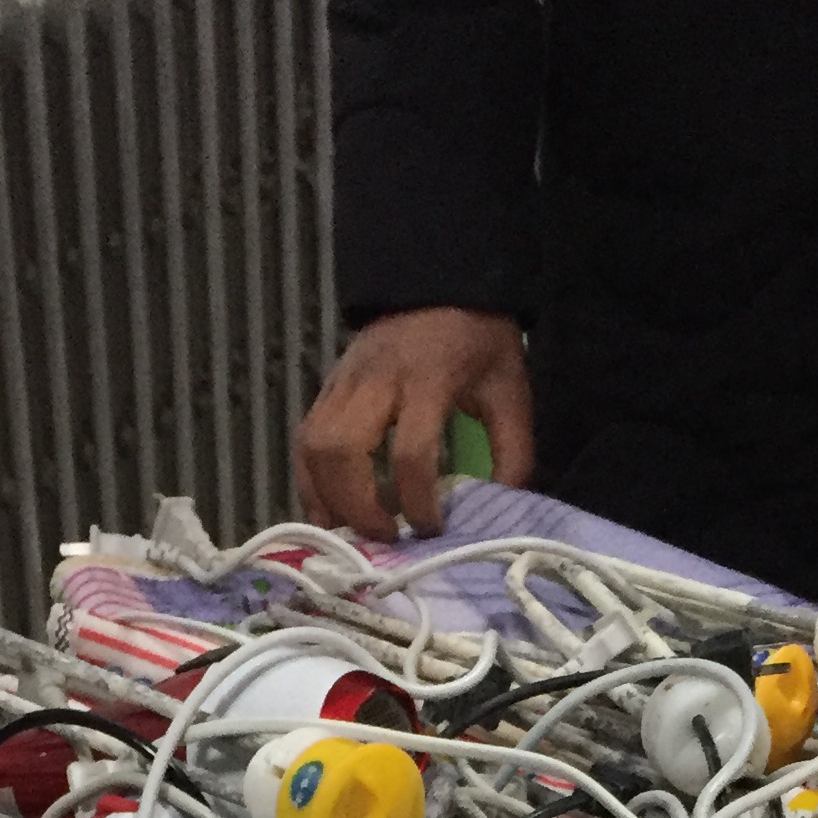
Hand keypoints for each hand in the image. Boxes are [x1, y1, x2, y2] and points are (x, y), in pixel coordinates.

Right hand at [296, 308, 532, 535]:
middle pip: (342, 452)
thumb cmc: (477, 341)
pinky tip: (329, 510)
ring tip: (353, 531)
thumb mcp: (510, 389)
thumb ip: (513, 450)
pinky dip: (310, 481)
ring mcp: (343, 381)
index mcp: (427, 378)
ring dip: (326, 499)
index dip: (418, 502)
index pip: (410, 453)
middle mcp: (376, 379)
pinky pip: (304, 439)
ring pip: (313, 447)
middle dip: (359, 507)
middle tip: (386, 537)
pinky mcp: (326, 387)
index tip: (433, 528)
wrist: (439, 280)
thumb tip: (502, 508)